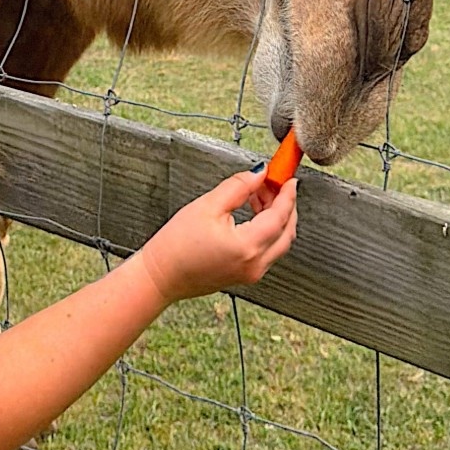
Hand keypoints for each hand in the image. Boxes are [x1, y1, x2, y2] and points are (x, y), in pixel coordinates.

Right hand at [137, 169, 297, 306]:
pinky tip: (253, 212)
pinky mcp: (246, 274)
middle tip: (274, 183)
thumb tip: (259, 173)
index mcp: (247, 246)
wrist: (161, 276)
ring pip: (280, 241)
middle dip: (285, 204)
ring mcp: (252, 273)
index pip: (280, 216)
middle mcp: (255, 264)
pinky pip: (268, 250)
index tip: (288, 178)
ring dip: (276, 216)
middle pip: (286, 230)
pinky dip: (268, 230)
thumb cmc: (176, 246)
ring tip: (259, 194)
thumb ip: (238, 186)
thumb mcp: (207, 206)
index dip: (287, 194)